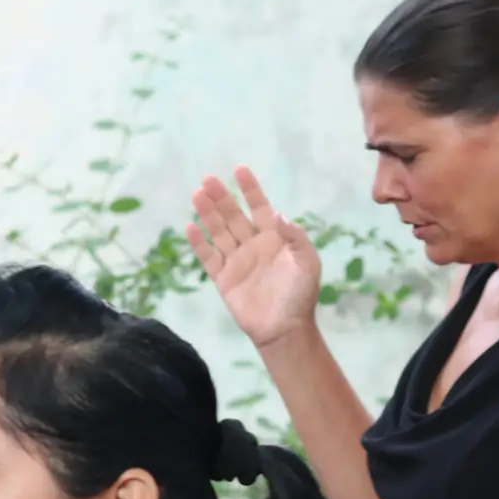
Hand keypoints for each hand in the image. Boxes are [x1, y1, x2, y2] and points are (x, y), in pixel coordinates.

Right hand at [187, 166, 323, 351]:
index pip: (259, 207)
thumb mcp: (307, 263)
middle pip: (233, 216)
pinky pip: (208, 257)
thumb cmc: (300, 295)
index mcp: (274, 238)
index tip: (239, 169)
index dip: (250, 189)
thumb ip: (296, 238)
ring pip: (218, 232)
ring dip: (208, 213)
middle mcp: (252, 245)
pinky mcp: (224, 278)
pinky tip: (191, 226)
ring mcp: (236, 261)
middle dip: (221, 197)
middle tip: (208, 179)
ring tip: (197, 195)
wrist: (284, 329)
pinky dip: (199, 243)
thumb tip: (279, 214)